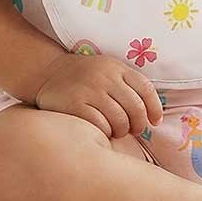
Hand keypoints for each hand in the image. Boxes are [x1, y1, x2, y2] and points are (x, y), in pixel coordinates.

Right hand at [33, 52, 163, 138]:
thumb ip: (128, 85)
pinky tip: (101, 131)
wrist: (47, 72)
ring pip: (119, 120)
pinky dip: (105, 132)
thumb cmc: (84, 77)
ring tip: (116, 131)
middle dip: (138, 124)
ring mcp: (90, 90)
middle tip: (133, 130)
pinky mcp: (75, 105)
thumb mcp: (108, 71)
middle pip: (135, 108)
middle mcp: (105, 78)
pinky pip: (100, 126)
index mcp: (117, 68)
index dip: (154, 108)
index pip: (146, 89)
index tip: (154, 122)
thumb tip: (152, 114)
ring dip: (121, 131)